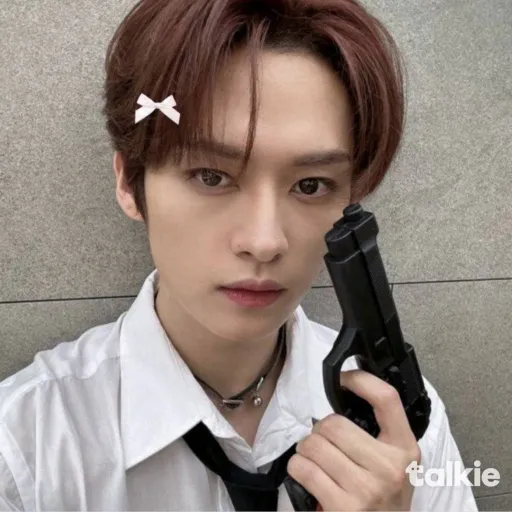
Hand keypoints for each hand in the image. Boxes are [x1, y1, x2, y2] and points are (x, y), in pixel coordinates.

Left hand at [287, 369, 421, 510]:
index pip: (387, 399)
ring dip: (305, 450)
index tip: (343, 378)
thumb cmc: (383, 499)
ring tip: (316, 461)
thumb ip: (378, 435)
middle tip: (323, 443)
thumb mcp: (394, 464)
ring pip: (314, 444)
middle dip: (319, 431)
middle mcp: (390, 468)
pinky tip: (309, 477)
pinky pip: (304, 469)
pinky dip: (298, 469)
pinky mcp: (343, 508)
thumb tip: (345, 395)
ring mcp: (367, 489)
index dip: (361, 379)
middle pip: (334, 423)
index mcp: (405, 449)